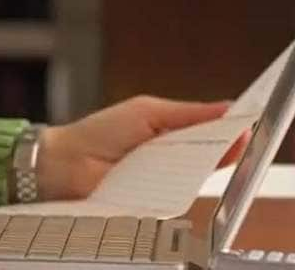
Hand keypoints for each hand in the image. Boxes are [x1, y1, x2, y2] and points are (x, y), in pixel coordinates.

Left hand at [36, 96, 245, 201]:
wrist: (66, 162)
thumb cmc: (100, 132)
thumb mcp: (147, 112)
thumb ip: (188, 113)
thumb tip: (226, 108)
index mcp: (169, 134)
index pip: (207, 135)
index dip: (226, 132)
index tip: (243, 126)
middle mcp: (168, 159)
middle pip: (205, 156)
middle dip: (218, 147)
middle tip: (233, 139)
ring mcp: (161, 181)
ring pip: (192, 176)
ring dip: (198, 163)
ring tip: (208, 150)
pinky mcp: (154, 201)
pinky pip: (174, 194)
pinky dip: (179, 183)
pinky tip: (185, 172)